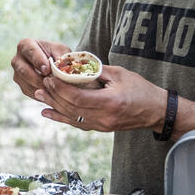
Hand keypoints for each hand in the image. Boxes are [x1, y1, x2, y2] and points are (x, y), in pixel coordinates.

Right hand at [11, 38, 71, 99]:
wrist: (51, 62)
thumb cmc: (56, 53)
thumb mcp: (61, 51)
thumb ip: (61, 58)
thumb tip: (61, 70)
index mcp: (26, 45)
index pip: (30, 52)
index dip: (39, 62)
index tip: (47, 70)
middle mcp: (17, 59)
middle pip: (24, 70)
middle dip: (37, 78)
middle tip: (50, 84)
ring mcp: (17, 73)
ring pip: (25, 83)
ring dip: (39, 88)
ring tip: (53, 91)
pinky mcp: (21, 84)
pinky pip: (29, 91)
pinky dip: (40, 95)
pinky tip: (50, 94)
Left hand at [35, 63, 166, 132]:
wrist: (156, 111)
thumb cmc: (141, 89)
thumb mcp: (120, 74)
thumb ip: (97, 71)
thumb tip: (75, 65)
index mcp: (110, 102)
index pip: (77, 97)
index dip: (61, 89)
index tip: (50, 78)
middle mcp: (104, 117)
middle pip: (71, 108)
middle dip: (54, 95)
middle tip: (42, 84)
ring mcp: (102, 126)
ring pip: (71, 117)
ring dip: (54, 106)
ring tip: (39, 95)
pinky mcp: (101, 129)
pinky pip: (77, 124)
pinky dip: (61, 118)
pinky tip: (48, 112)